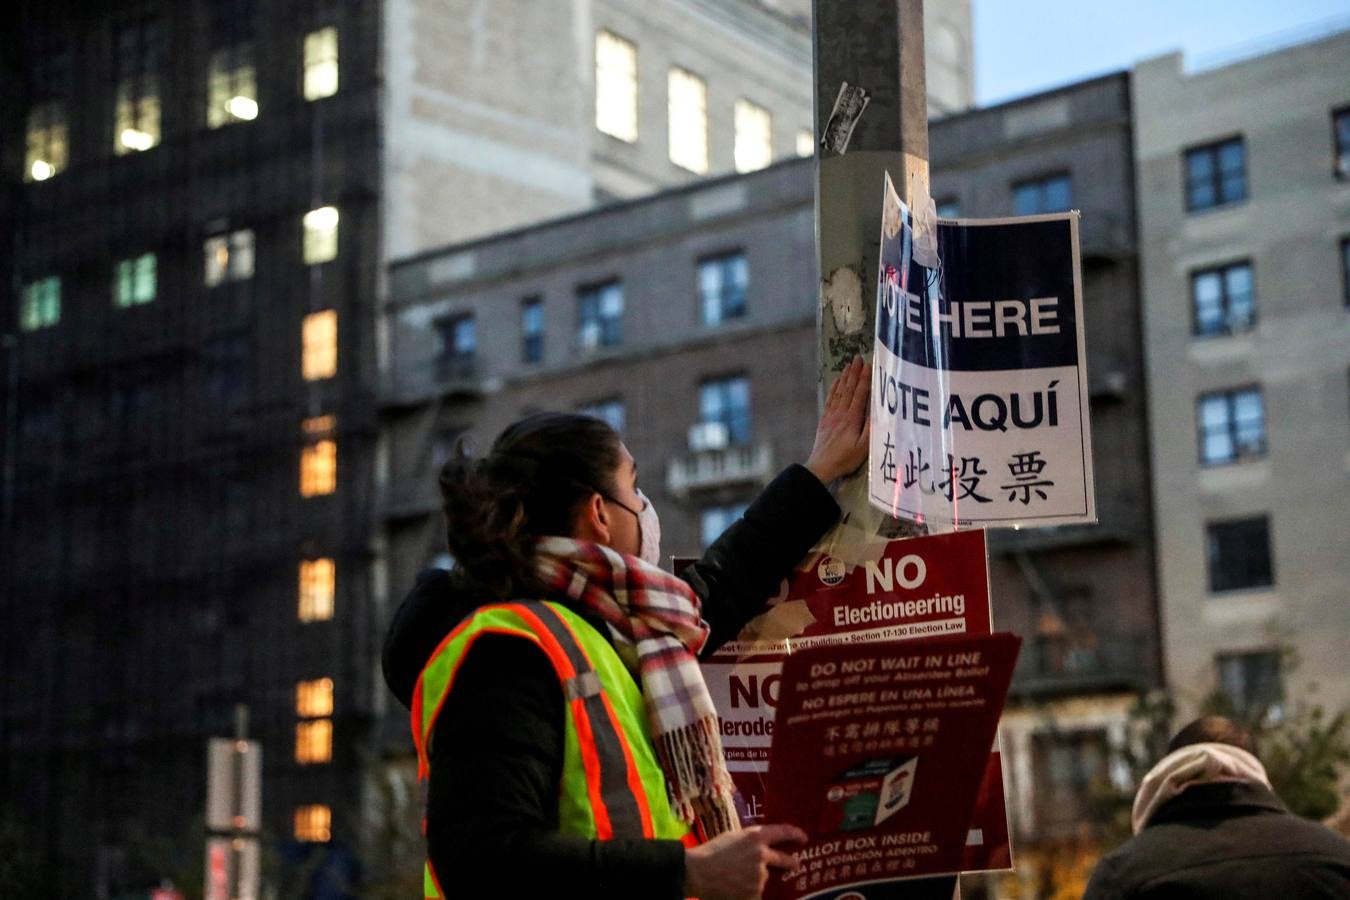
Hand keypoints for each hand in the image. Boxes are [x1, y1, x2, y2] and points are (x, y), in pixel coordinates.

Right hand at [683, 824, 806, 899]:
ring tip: (738, 880)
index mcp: (756, 837)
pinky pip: (757, 893)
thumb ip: (750, 841)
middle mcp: (762, 855)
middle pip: (785, 860)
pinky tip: (735, 890)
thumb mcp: (733, 837)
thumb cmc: (711, 852)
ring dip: (758, 880)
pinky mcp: (754, 893)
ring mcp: (760, 876)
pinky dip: (750, 893)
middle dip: (791, 863)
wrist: (697, 872)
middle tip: (794, 864)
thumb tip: (762, 846)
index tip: (803, 838)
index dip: (796, 834)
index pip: (784, 832)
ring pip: (766, 879)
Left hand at [804, 355, 869, 484]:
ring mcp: (831, 416)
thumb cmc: (845, 459)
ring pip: (839, 392)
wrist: (821, 466)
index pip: (859, 394)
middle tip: (858, 357)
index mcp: (852, 419)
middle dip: (854, 372)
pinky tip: (836, 381)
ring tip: (849, 364)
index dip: (864, 379)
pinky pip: (830, 400)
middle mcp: (841, 413)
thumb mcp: (863, 448)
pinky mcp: (824, 420)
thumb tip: (879, 411)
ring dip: (844, 377)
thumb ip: (871, 429)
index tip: (868, 365)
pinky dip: (834, 388)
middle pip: (848, 389)